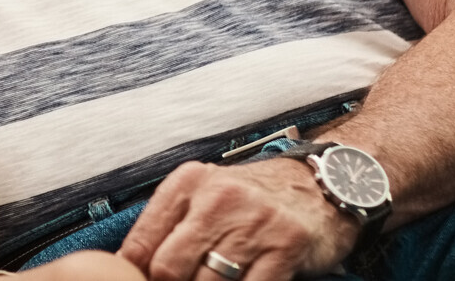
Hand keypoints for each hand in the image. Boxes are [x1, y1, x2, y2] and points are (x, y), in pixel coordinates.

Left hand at [117, 158, 356, 279]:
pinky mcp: (286, 248)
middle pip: (169, 267)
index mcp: (187, 184)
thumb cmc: (253, 199)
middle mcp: (217, 200)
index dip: (135, 276)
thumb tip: (133, 267)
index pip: (142, 242)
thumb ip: (170, 227)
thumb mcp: (204, 196)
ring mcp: (253, 224)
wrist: (321, 185)